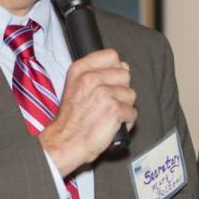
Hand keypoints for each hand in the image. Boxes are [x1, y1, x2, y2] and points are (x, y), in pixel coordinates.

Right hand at [39, 49, 136, 175]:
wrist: (65, 142)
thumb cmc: (71, 120)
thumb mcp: (75, 87)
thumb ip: (97, 73)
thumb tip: (123, 66)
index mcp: (81, 70)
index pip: (111, 56)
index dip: (115, 69)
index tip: (109, 82)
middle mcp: (92, 78)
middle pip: (125, 75)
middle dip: (120, 91)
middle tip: (106, 104)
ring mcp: (104, 93)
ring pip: (131, 94)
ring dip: (124, 107)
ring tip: (108, 115)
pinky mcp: (115, 110)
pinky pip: (132, 113)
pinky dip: (126, 122)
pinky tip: (113, 126)